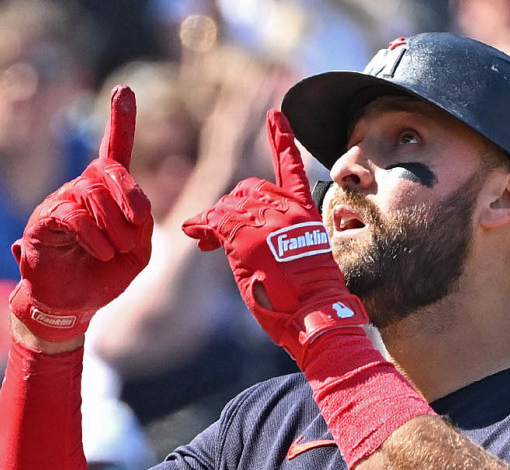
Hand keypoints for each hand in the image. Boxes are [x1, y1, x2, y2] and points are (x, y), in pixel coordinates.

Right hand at [9, 85, 153, 341]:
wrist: (72, 305)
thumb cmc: (103, 276)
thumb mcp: (137, 252)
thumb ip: (141, 226)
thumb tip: (132, 209)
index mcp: (107, 195)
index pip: (114, 150)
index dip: (120, 121)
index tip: (124, 90)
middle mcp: (81, 190)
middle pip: (107, 169)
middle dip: (130, 195)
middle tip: (140, 223)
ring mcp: (60, 202)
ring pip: (91, 192)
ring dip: (114, 224)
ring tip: (115, 251)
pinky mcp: (43, 220)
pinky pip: (73, 213)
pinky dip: (94, 235)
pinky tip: (101, 253)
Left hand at [181, 109, 368, 367]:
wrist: (317, 316)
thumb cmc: (311, 302)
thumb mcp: (300, 261)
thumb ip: (280, 240)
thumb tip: (256, 243)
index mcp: (306, 213)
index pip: (291, 168)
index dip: (281, 139)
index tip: (275, 113)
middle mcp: (288, 210)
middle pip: (248, 189)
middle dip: (230, 207)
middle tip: (215, 234)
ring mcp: (268, 221)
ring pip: (228, 206)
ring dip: (213, 222)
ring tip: (204, 240)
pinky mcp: (247, 238)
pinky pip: (217, 222)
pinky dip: (202, 226)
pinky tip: (193, 229)